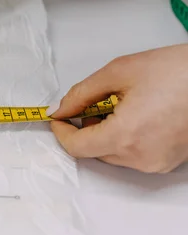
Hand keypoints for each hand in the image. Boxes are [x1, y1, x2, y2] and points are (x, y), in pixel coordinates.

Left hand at [47, 44, 187, 173]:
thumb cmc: (177, 71)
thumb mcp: (118, 73)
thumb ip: (82, 93)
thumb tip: (61, 109)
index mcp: (126, 136)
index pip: (77, 147)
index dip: (62, 131)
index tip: (58, 117)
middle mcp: (141, 157)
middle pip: (94, 151)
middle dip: (87, 126)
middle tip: (98, 100)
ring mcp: (157, 162)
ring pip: (113, 153)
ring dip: (107, 131)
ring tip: (124, 102)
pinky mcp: (168, 161)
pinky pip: (133, 154)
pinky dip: (126, 137)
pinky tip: (138, 113)